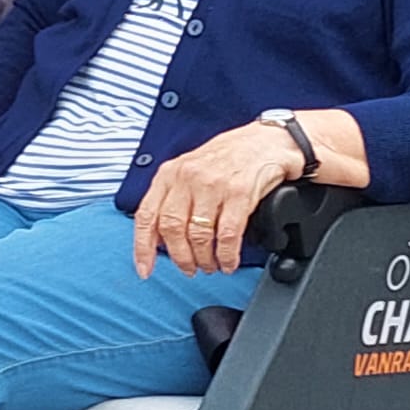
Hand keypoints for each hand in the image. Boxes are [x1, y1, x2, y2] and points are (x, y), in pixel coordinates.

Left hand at [133, 123, 298, 279]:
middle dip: (180, 257)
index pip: (147, 215)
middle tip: (189, 268)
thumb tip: (158, 237)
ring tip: (211, 265)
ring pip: (199, 235)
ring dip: (204, 259)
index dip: (143, 247)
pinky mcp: (239, 193)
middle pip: (172, 229)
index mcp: (169, 173)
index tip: (144, 269)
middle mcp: (187, 177)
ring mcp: (212, 184)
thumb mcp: (190, 169)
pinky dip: (226, 256)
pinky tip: (228, 261)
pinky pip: (227, 235)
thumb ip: (173, 198)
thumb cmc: (228, 157)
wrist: (266, 140)